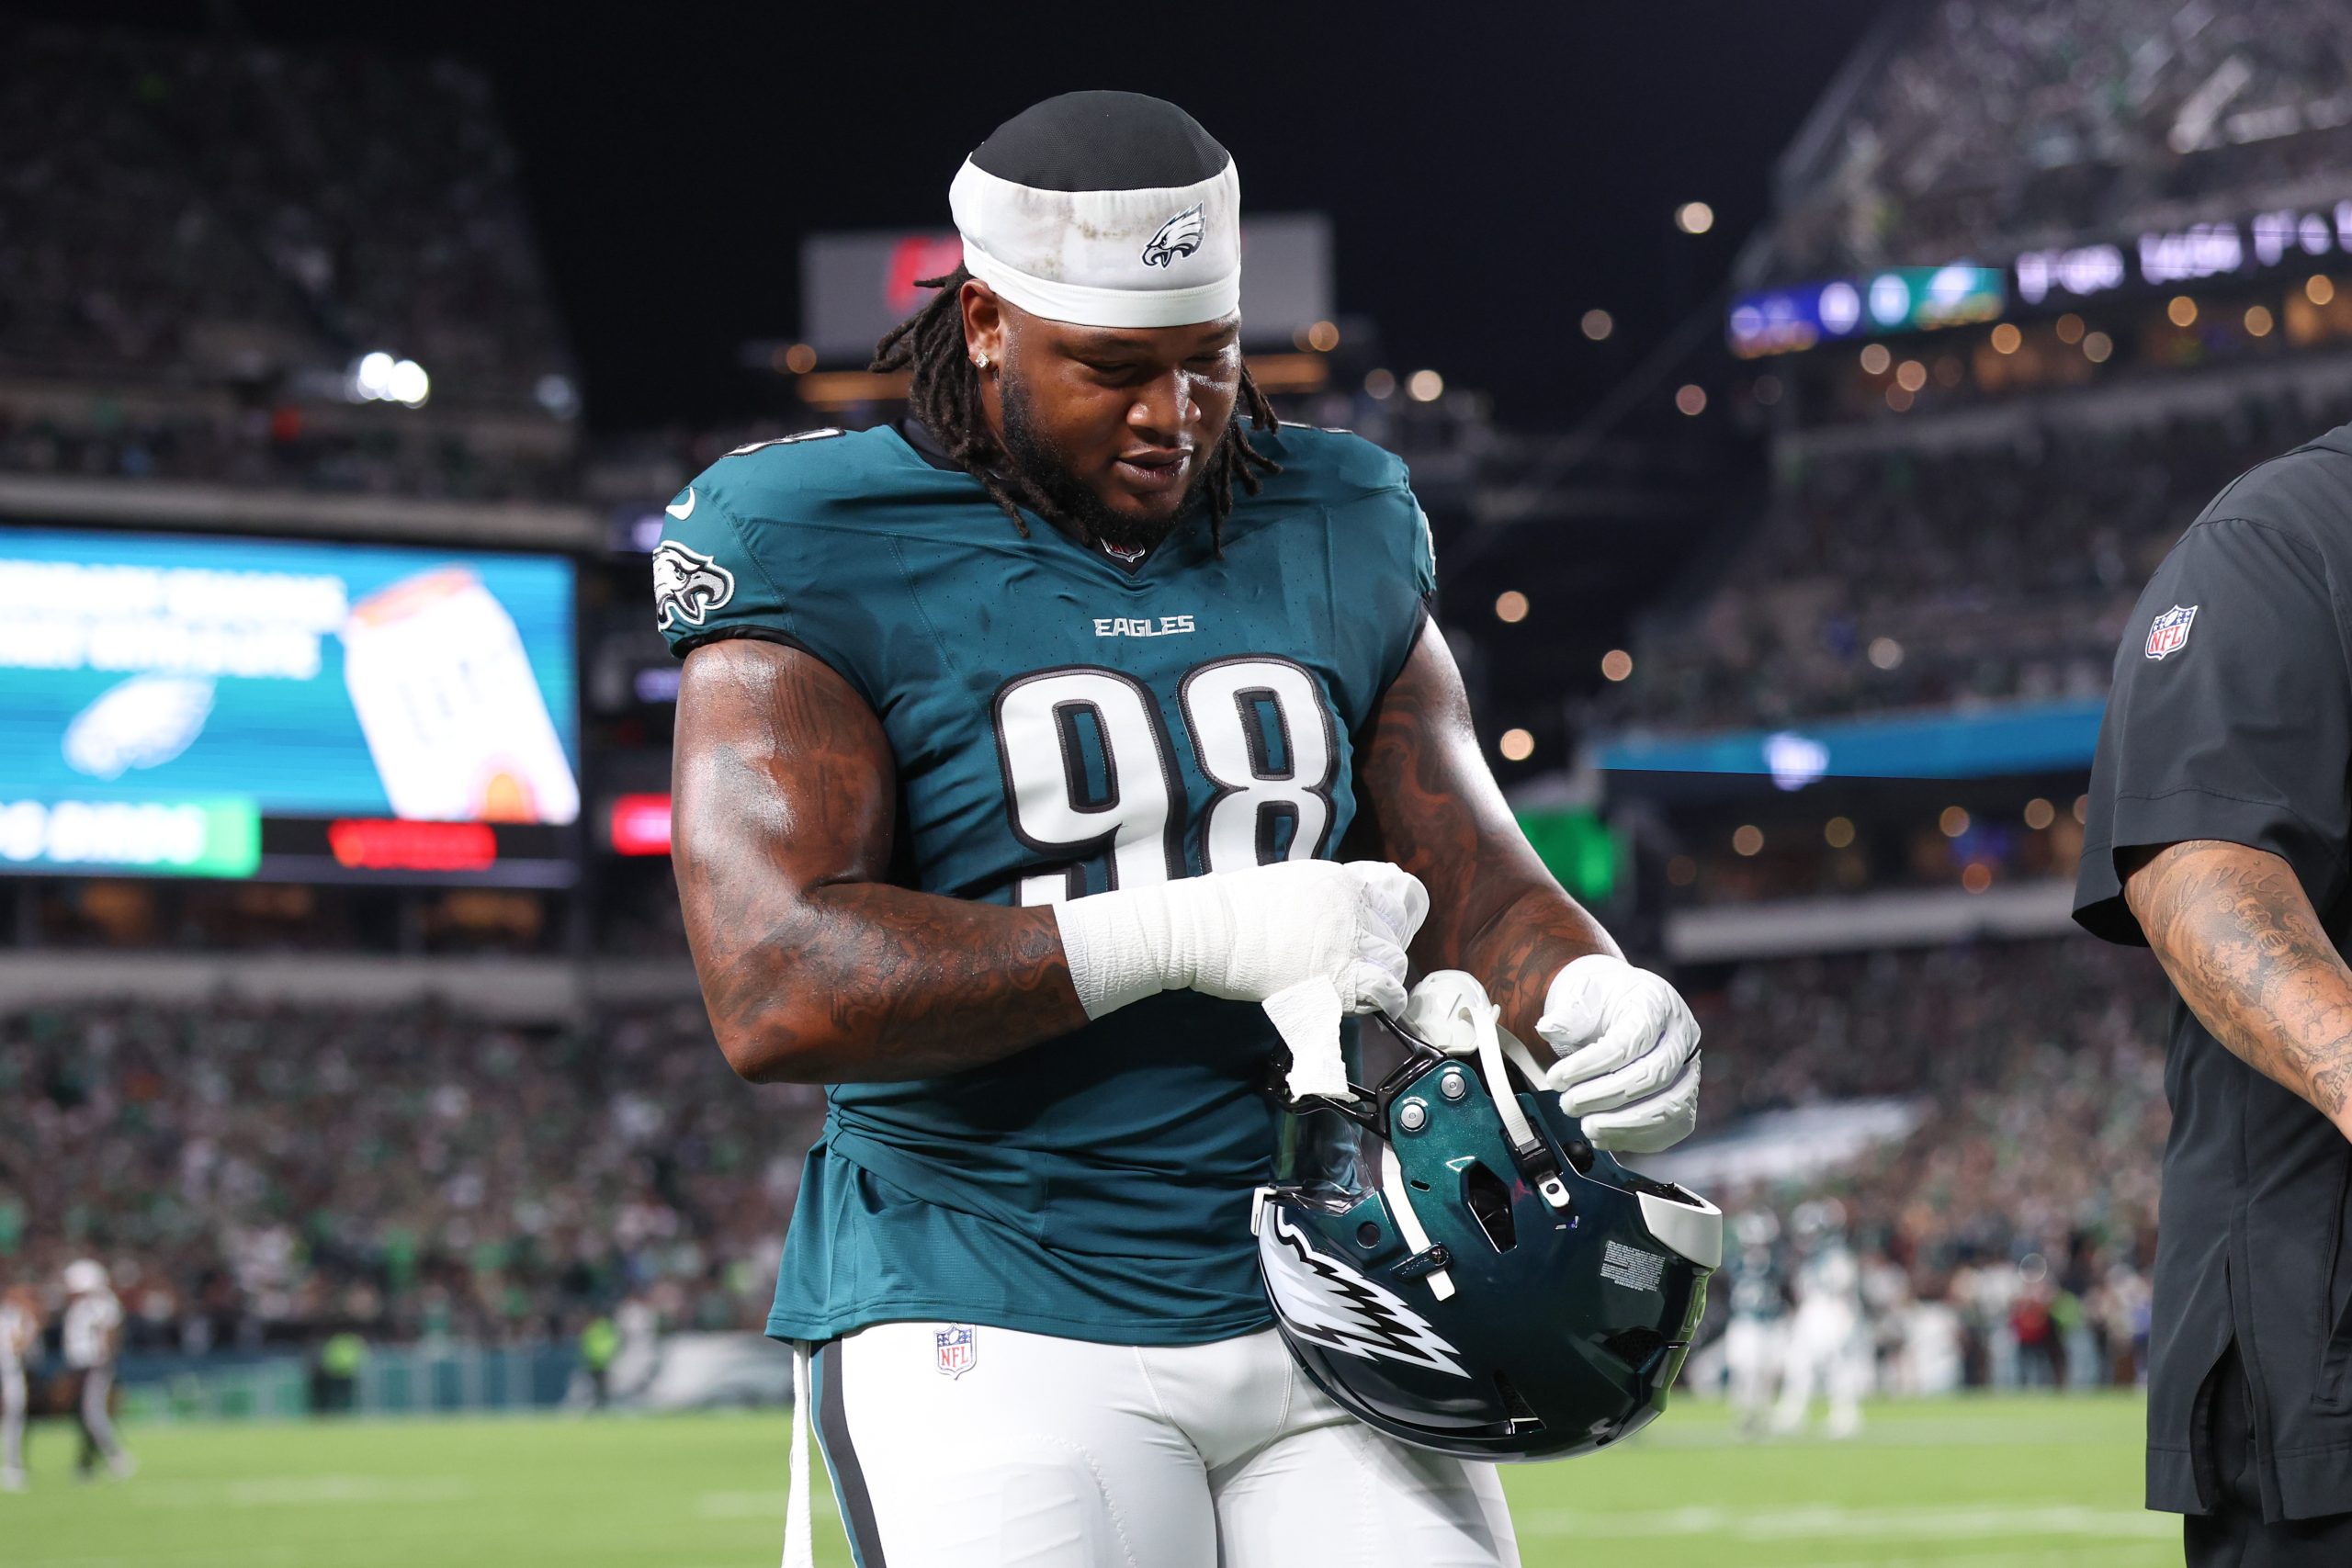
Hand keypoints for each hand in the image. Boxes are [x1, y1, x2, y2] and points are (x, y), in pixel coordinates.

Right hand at [1051, 859, 1428, 1100]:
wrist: (1208, 929)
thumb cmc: (1234, 908)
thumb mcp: (1290, 882)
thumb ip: (1324, 894)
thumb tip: (1338, 910)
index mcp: (1341, 882)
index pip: (1394, 896)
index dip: (1392, 918)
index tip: (1381, 932)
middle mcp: (1352, 909)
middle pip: (1395, 933)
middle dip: (1386, 949)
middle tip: (1369, 963)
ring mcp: (1348, 945)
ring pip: (1395, 962)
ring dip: (1386, 975)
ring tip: (1373, 986)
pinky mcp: (1338, 981)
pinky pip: (1384, 992)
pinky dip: (1388, 1000)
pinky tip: (1379, 1004)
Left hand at [1535, 954, 1700, 1153]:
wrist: (1619, 1008)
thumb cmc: (1602, 1002)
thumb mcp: (1581, 994)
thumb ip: (1568, 1014)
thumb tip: (1548, 1028)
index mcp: (1657, 1003)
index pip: (1630, 1041)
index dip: (1591, 1065)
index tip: (1557, 1078)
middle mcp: (1682, 1036)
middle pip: (1653, 1076)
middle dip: (1605, 1097)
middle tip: (1568, 1105)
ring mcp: (1689, 1068)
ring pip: (1670, 1107)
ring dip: (1624, 1125)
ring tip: (1587, 1127)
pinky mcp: (1686, 1095)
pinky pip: (1674, 1125)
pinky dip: (1640, 1139)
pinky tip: (1606, 1137)